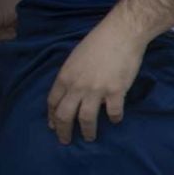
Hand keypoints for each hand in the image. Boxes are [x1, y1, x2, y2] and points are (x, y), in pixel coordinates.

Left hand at [46, 17, 148, 144]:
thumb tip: (71, 91)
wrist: (121, 34)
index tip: (53, 126)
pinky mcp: (115, 91)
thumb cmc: (98, 42)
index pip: (53, 103)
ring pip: (86, 119)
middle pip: (64, 116)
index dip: (52, 117)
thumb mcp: (75, 58)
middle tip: (65, 140)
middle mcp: (77, 87)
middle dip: (63, 131)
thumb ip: (71, 76)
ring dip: (87, 131)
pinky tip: (115, 119)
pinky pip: (113, 112)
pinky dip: (114, 118)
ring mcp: (96, 90)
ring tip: (90, 138)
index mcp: (65, 77)